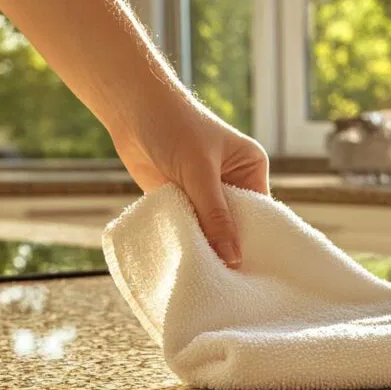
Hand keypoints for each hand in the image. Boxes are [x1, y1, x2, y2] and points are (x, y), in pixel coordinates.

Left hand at [111, 96, 268, 267]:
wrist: (129, 109)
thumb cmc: (174, 127)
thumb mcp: (200, 172)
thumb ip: (216, 216)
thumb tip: (233, 258)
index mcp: (250, 170)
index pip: (261, 214)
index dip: (256, 240)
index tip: (252, 271)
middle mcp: (233, 183)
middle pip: (237, 226)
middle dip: (230, 246)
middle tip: (231, 280)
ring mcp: (206, 194)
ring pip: (213, 230)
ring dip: (207, 245)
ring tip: (209, 273)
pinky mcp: (183, 201)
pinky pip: (191, 227)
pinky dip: (188, 239)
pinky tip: (189, 258)